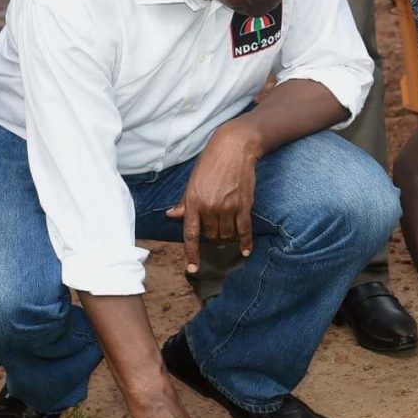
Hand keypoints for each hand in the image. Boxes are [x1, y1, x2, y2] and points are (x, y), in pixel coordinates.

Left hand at [166, 124, 257, 273]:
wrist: (234, 148)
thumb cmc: (210, 163)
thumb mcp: (192, 182)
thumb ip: (184, 202)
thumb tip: (171, 215)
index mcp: (193, 202)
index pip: (190, 235)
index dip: (191, 254)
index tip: (192, 269)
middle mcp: (209, 207)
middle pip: (210, 236)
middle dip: (212, 238)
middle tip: (215, 232)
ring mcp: (227, 207)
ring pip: (226, 235)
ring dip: (227, 238)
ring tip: (228, 234)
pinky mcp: (243, 205)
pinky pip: (244, 230)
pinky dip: (245, 242)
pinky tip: (245, 251)